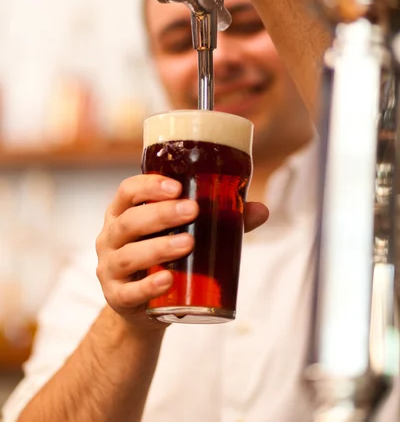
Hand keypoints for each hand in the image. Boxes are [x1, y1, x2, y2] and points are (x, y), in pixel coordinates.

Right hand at [96, 175, 267, 330]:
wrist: (146, 308)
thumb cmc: (164, 258)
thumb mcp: (182, 234)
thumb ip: (219, 222)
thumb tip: (261, 210)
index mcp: (123, 214)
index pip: (127, 191)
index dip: (149, 185)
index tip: (177, 186)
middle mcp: (109, 238)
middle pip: (129, 221)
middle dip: (160, 214)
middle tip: (192, 210)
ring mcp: (109, 269)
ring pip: (128, 255)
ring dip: (158, 247)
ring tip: (188, 243)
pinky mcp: (116, 298)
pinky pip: (128, 292)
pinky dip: (148, 287)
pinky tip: (168, 280)